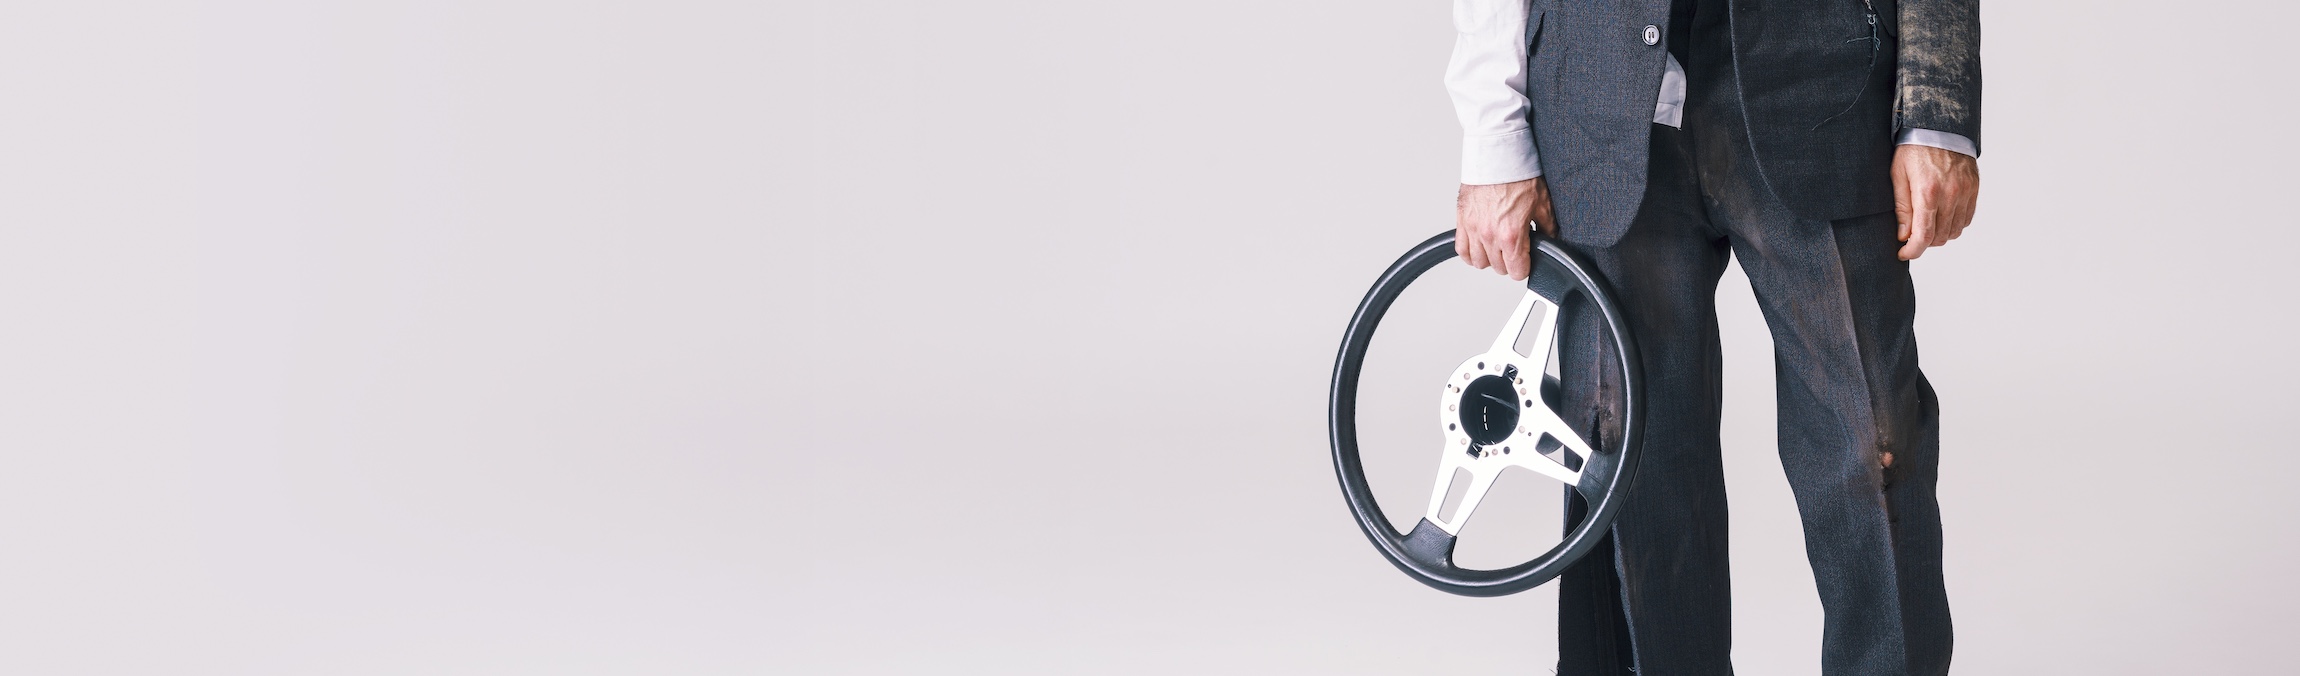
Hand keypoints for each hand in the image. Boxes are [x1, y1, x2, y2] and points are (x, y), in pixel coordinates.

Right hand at [1455, 177, 1554, 279]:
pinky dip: (1470, 252)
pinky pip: (1461, 249)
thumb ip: (1547, 228)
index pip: (1516, 271)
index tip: (1526, 261)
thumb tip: (1549, 240)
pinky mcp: (1461, 219)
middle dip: (1509, 262)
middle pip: (1498, 268)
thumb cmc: (1519, 175)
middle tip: (1515, 248)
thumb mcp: (1543, 204)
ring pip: (1478, 262)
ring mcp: (1473, 228)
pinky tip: (1479, 246)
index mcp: (1511, 235)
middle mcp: (1489, 235)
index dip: (1525, 268)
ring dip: (1489, 258)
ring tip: (1498, 247)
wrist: (1498, 154)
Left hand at [1891, 144, 1979, 260]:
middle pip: (1940, 237)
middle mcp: (1951, 194)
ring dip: (1939, 235)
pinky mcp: (1974, 188)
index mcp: (1928, 192)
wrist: (1939, 126)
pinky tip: (1941, 217)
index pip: (1924, 235)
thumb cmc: (1913, 150)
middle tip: (1910, 236)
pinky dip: (1954, 224)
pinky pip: (1966, 219)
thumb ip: (1902, 208)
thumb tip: (1903, 235)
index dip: (1913, 251)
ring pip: (1955, 231)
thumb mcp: (1898, 176)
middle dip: (1923, 243)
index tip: (1903, 254)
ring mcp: (1966, 192)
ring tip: (1925, 226)